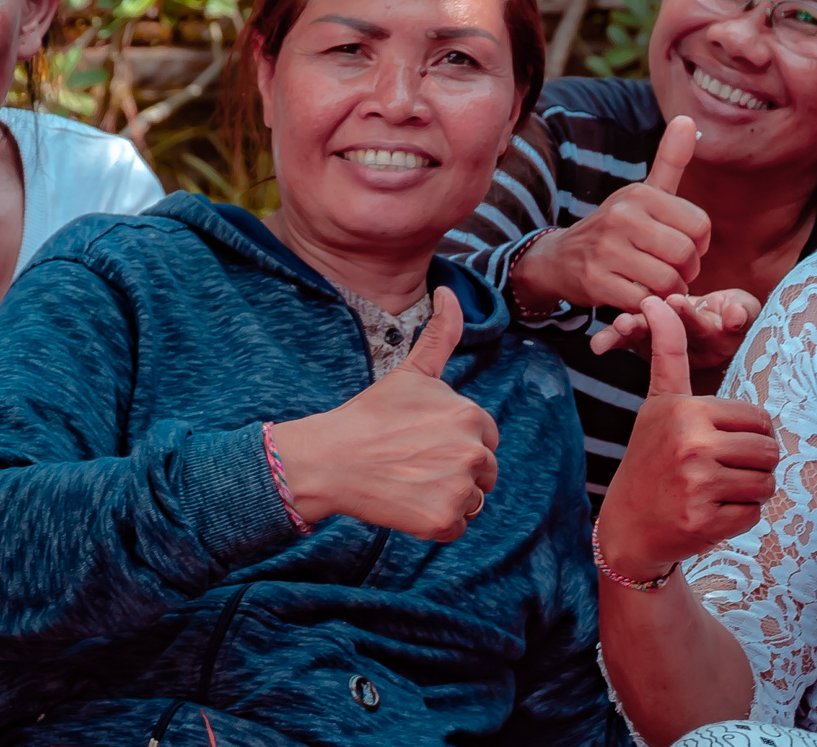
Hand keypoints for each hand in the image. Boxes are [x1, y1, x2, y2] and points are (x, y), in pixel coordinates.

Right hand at [271, 287, 498, 542]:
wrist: (331, 459)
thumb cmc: (371, 414)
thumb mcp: (412, 371)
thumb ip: (442, 333)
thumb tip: (447, 289)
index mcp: (471, 415)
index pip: (486, 436)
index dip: (454, 439)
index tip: (421, 438)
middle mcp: (473, 452)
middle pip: (485, 470)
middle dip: (455, 468)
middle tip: (413, 460)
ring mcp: (459, 489)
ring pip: (473, 499)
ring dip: (447, 495)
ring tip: (410, 479)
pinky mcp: (443, 521)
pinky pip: (457, 526)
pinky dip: (436, 521)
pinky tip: (407, 502)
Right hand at [509, 116, 710, 312]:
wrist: (560, 259)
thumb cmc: (616, 228)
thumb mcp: (642, 193)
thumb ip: (670, 161)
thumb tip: (688, 119)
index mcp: (639, 194)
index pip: (700, 225)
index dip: (700, 245)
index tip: (684, 249)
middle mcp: (622, 216)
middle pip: (685, 254)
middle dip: (687, 271)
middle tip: (674, 273)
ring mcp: (606, 249)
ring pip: (667, 280)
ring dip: (669, 292)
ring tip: (658, 286)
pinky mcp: (596, 280)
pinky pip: (643, 300)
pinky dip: (647, 305)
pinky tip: (638, 296)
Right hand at [595, 297, 779, 581]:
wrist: (627, 527)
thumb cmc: (650, 458)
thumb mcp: (658, 402)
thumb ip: (668, 352)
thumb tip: (657, 298)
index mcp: (686, 410)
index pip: (759, 418)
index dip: (747, 434)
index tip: (716, 444)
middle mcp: (691, 444)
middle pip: (769, 451)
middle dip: (753, 465)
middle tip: (720, 473)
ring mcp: (697, 485)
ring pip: (766, 483)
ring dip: (750, 492)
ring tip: (717, 492)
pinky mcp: (704, 521)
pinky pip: (753, 515)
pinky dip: (739, 518)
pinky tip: (710, 514)